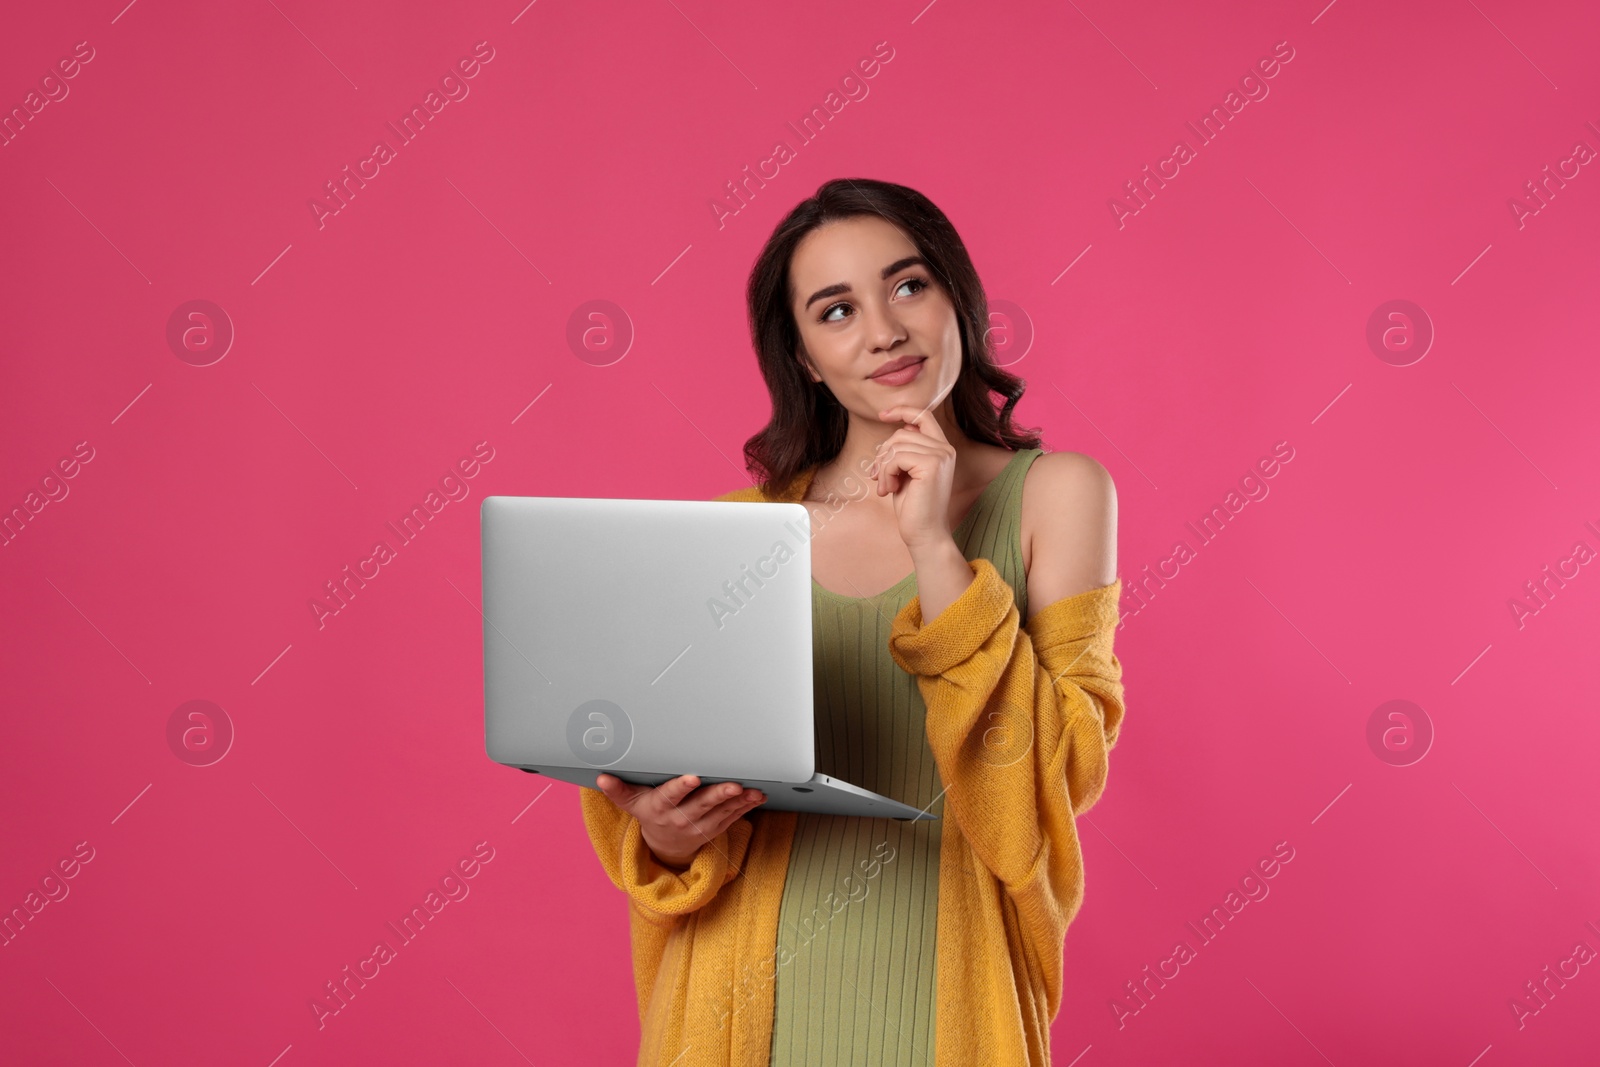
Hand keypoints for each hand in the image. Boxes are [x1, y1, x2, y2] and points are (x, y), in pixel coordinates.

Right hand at [594, 773, 766, 868]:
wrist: (666, 848)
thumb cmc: (651, 814)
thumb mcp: (633, 804)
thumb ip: (619, 790)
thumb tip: (601, 777)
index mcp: (662, 809)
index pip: (671, 797)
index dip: (681, 788)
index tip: (691, 778)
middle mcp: (682, 819)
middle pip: (702, 805)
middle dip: (718, 794)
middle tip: (733, 784)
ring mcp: (701, 826)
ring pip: (722, 812)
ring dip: (739, 801)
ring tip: (753, 790)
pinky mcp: (716, 829)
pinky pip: (733, 817)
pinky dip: (746, 806)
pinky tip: (758, 795)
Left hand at [870, 404, 958, 550]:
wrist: (924, 533)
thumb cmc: (913, 506)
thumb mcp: (905, 472)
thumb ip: (904, 450)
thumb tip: (897, 429)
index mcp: (942, 449)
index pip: (923, 416)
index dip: (902, 411)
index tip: (882, 415)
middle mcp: (945, 449)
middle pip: (901, 434)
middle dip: (882, 454)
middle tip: (876, 477)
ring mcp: (940, 455)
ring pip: (896, 445)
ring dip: (882, 467)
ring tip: (884, 487)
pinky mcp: (931, 464)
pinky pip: (896, 457)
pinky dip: (885, 473)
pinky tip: (889, 489)